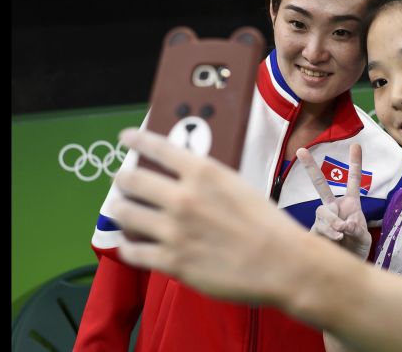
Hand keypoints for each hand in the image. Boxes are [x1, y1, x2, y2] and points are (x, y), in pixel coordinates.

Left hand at [110, 128, 302, 302]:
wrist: (281, 262)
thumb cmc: (267, 223)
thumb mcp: (238, 186)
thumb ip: (207, 180)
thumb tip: (184, 179)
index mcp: (203, 173)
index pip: (158, 147)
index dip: (136, 139)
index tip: (125, 138)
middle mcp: (183, 197)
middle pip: (132, 180)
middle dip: (123, 179)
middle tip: (123, 182)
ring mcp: (174, 231)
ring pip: (124, 214)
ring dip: (119, 210)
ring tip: (121, 211)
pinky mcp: (171, 261)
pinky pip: (132, 252)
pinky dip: (129, 246)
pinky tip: (131, 245)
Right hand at [296, 144, 371, 260]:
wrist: (346, 266)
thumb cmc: (357, 248)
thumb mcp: (364, 238)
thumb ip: (358, 229)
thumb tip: (344, 224)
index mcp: (350, 204)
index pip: (353, 181)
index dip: (355, 163)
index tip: (356, 144)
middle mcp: (334, 207)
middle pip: (320, 185)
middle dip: (310, 167)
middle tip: (300, 150)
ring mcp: (323, 219)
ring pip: (322, 211)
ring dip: (332, 220)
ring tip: (341, 233)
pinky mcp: (315, 232)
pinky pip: (319, 227)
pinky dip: (328, 232)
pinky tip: (337, 239)